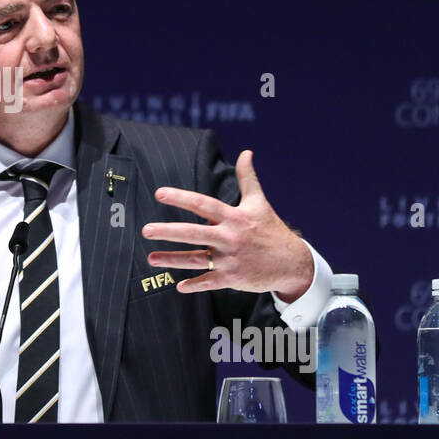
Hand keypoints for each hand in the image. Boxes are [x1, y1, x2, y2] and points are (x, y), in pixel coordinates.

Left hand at [141, 149, 312, 298]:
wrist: (292, 263)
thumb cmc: (270, 230)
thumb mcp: (259, 203)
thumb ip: (248, 178)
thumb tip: (247, 152)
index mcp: (234, 217)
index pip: (203, 204)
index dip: (181, 197)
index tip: (159, 193)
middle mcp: (230, 238)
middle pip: (194, 234)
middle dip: (168, 232)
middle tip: (146, 230)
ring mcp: (231, 260)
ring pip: (196, 259)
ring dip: (172, 260)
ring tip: (151, 258)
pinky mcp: (233, 278)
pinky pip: (209, 282)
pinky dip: (195, 284)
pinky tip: (179, 285)